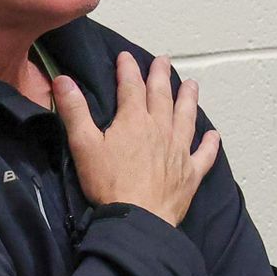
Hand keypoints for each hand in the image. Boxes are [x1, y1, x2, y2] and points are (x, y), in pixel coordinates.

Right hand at [54, 54, 220, 226]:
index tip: (126, 56)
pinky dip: (209, 144)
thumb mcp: (84, 145)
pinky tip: (214, 135)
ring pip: (186, 118)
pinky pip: (204, 155)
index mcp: (134, 121)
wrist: (138, 219)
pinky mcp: (190, 173)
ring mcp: (179, 150)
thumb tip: (62, 79)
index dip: (128, 69)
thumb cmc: (108, 183)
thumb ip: (74, 111)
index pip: (131, 86)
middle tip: (164, 60)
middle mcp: (161, 129)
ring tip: (192, 84)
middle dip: (161, 76)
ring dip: (189, 99)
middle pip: (162, 96)